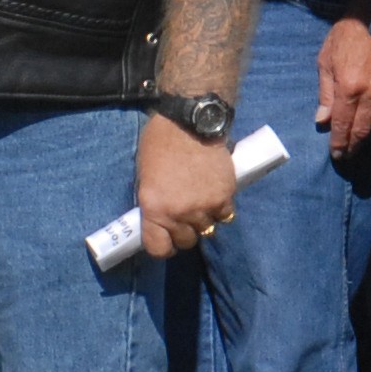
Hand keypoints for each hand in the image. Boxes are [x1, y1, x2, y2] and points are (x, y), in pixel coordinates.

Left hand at [136, 121, 239, 258]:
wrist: (190, 122)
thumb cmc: (160, 144)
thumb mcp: (145, 177)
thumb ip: (153, 202)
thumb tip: (159, 219)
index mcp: (153, 209)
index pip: (159, 249)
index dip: (163, 247)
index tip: (166, 241)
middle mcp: (178, 213)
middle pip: (186, 241)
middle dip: (185, 232)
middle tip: (185, 216)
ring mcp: (203, 206)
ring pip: (207, 230)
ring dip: (204, 220)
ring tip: (202, 203)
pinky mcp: (224, 196)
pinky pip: (225, 215)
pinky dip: (221, 209)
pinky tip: (216, 196)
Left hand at [317, 16, 370, 151]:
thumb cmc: (344, 37)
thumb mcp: (325, 62)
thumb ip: (324, 93)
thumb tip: (322, 120)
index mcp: (348, 88)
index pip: (342, 125)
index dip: (339, 143)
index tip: (335, 155)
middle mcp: (369, 93)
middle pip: (362, 130)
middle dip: (353, 146)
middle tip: (346, 157)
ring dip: (366, 138)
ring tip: (357, 146)